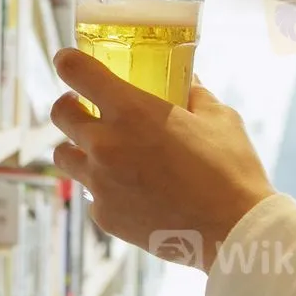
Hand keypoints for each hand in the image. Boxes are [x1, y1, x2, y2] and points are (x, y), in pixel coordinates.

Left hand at [49, 48, 275, 272]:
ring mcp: (100, 182)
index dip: (68, 62)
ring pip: (64, 155)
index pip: (75, 71)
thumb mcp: (218, 117)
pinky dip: (104, 188)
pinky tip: (131, 191)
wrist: (235, 234)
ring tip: (103, 152)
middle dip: (70, 106)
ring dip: (78, 148)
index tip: (68, 62)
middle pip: (59, 114)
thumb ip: (193, 94)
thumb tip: (186, 81)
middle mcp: (105, 144)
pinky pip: (90, 193)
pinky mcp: (104, 214)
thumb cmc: (231, 171)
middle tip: (85, 108)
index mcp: (130, 110)